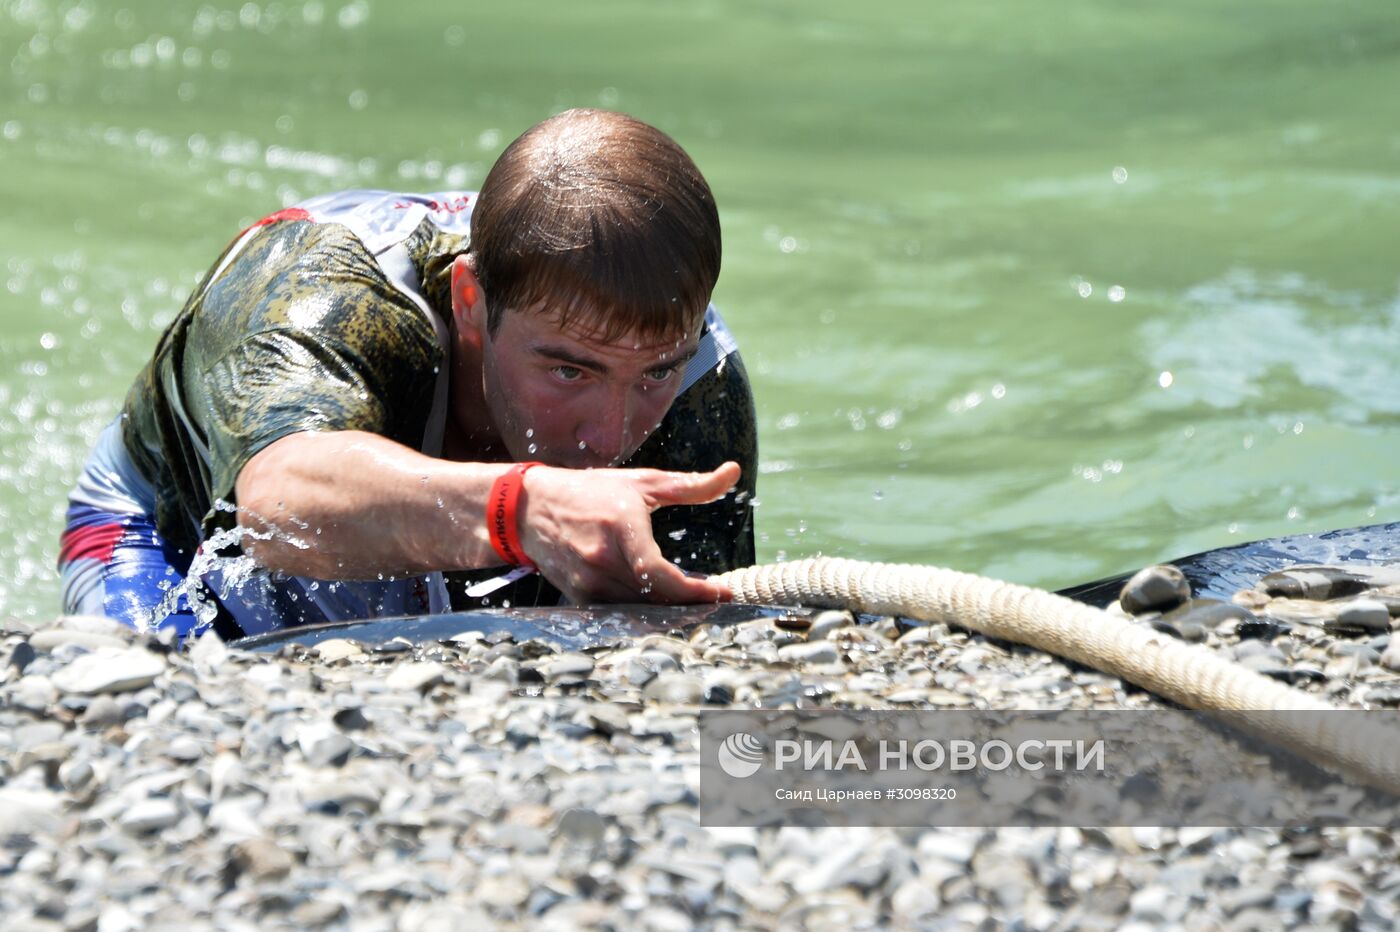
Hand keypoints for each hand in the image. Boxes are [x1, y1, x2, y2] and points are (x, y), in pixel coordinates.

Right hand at [517, 461, 740, 604]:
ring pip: (639, 609)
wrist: (530, 509)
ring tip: (693, 598)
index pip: (659, 574)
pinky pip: (620, 611)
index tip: (722, 591)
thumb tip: (734, 472)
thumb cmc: (591, 491)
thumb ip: (691, 485)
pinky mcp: (579, 595)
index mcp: (620, 526)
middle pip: (654, 597)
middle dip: (690, 602)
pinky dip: (644, 609)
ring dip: (669, 608)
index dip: (694, 591)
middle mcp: (601, 558)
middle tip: (715, 596)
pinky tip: (661, 600)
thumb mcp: (642, 483)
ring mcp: (587, 581)